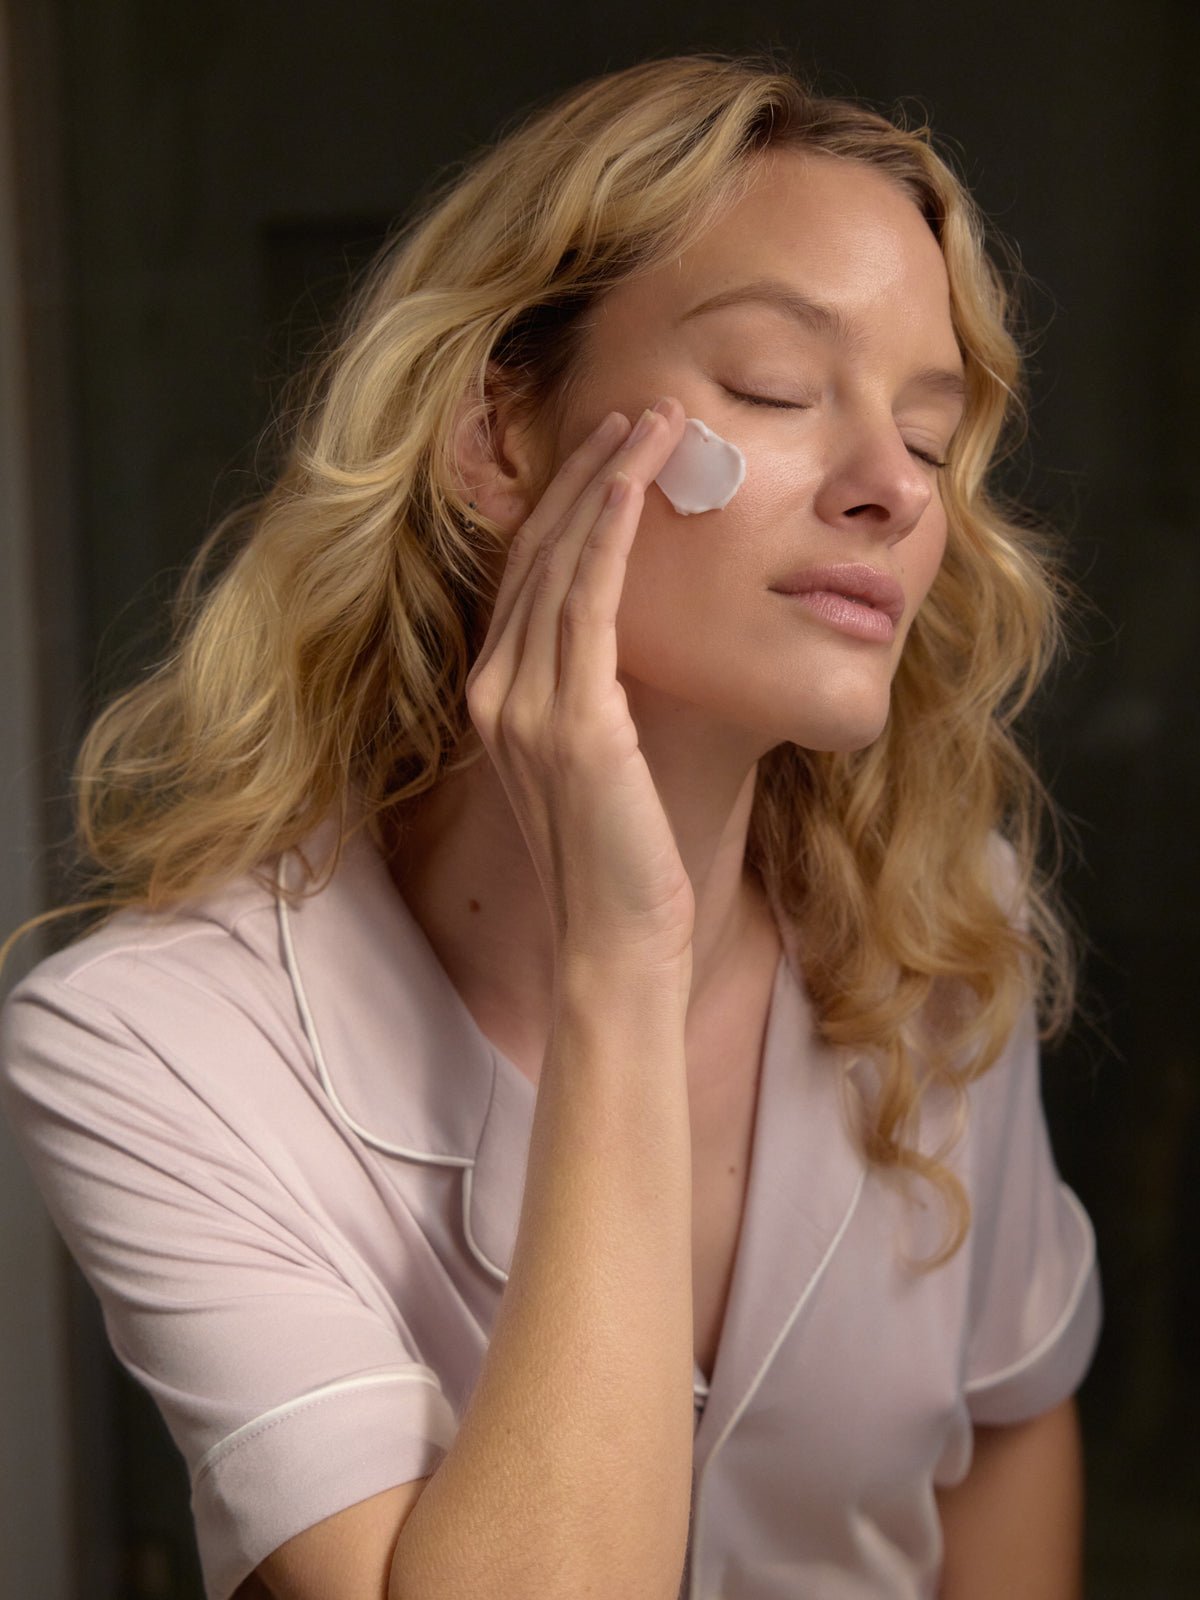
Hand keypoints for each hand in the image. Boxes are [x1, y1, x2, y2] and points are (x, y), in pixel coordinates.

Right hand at [464, 397, 694, 973]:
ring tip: (653, 421)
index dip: (566, 503)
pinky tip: (634, 481)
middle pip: (537, 553)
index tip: (612, 446)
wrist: (612, 942)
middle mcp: (497, 692)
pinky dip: (608, 535)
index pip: (528, 576)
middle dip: (586, 471)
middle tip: (638, 408)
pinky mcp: (572, 722)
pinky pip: (586, 604)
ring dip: (605, 481)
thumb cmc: (620, 861)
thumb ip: (592, 698)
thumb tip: (629, 644)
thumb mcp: (596, 764)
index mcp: (498, 699)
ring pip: (560, 563)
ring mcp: (526, 706)